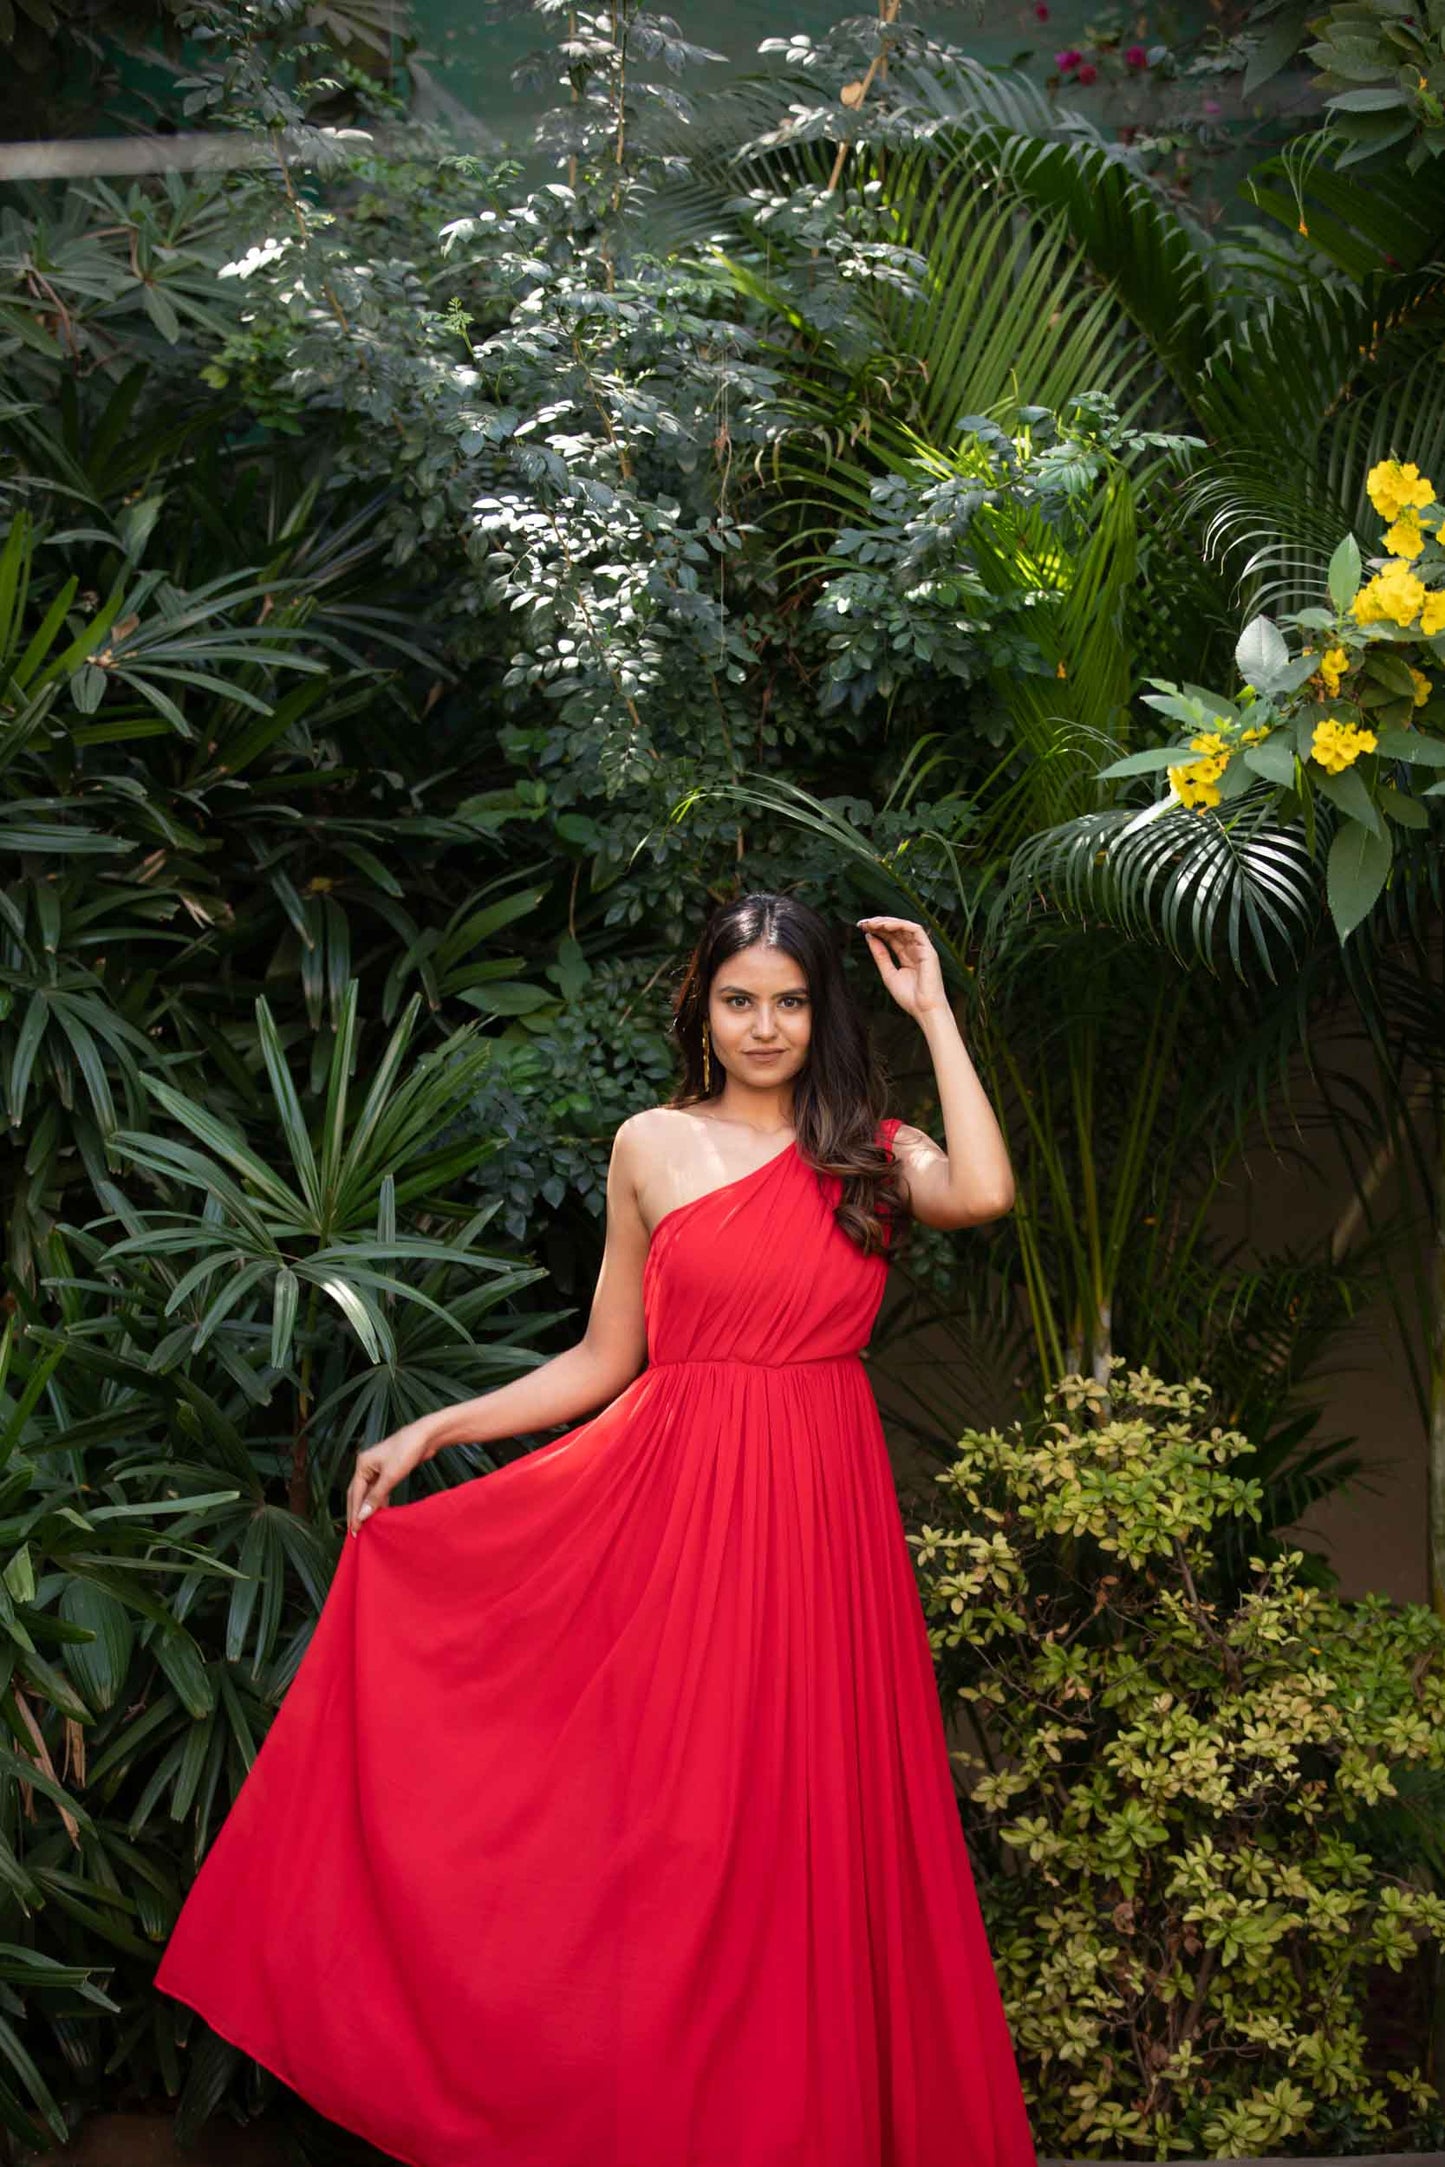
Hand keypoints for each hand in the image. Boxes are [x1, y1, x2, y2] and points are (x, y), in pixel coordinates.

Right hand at [346, 1418, 435, 1536]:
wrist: (425, 1436)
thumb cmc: (407, 1450)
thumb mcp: (390, 1476)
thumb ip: (376, 1497)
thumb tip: (362, 1515)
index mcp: (362, 1465)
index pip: (354, 1494)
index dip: (354, 1513)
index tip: (355, 1530)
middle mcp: (366, 1467)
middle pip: (358, 1494)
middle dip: (357, 1512)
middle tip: (357, 1531)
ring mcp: (377, 1469)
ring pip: (369, 1493)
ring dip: (368, 1508)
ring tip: (368, 1526)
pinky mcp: (388, 1471)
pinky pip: (379, 1490)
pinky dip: (379, 1501)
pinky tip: (382, 1513)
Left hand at [856, 917, 949, 1019]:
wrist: (924, 1009)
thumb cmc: (909, 997)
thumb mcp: (888, 973)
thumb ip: (880, 955)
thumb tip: (869, 936)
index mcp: (907, 955)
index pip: (891, 936)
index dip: (877, 930)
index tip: (861, 927)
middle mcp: (915, 949)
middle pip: (897, 929)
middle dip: (879, 923)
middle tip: (863, 923)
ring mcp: (923, 948)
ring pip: (905, 926)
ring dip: (888, 922)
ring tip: (872, 923)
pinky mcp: (929, 950)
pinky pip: (915, 930)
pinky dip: (900, 925)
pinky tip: (885, 926)